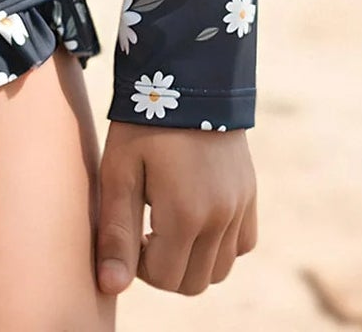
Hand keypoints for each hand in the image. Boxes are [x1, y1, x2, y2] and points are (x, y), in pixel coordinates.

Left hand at [94, 122, 256, 295]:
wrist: (187, 74)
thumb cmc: (143, 121)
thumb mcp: (119, 171)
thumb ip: (116, 232)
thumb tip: (111, 287)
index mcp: (186, 214)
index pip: (164, 278)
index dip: (140, 265)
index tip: (131, 233)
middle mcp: (221, 217)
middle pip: (194, 283)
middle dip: (165, 268)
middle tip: (146, 231)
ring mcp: (240, 206)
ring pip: (220, 270)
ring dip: (193, 260)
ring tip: (169, 222)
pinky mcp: (250, 194)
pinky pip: (242, 245)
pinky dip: (221, 244)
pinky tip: (197, 215)